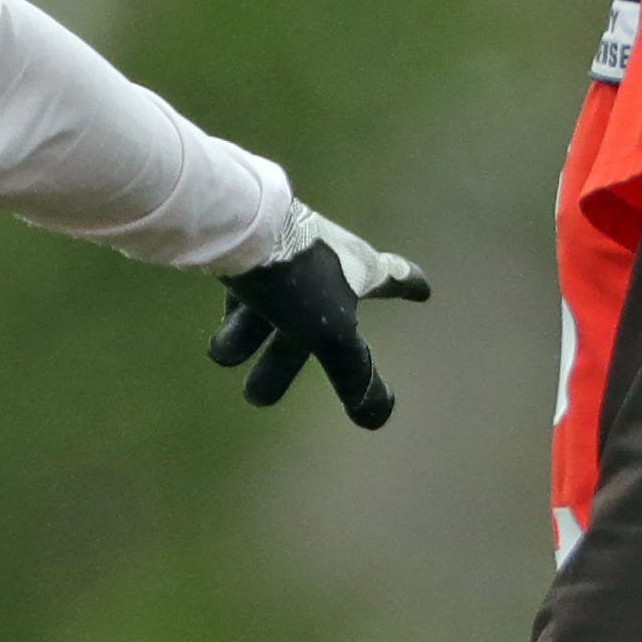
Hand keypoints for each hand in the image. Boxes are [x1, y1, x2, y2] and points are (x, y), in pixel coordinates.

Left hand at [210, 207, 429, 430]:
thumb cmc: (298, 273)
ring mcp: (283, 255)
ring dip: (244, 343)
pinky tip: (218, 339)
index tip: (424, 290)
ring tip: (222, 357)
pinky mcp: (246, 254)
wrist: (238, 224)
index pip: (393, 278)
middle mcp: (324, 260)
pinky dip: (233, 323)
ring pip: (270, 314)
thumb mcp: (332, 333)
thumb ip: (354, 373)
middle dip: (283, 363)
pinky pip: (243, 297)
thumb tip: (376, 418)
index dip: (408, 285)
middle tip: (257, 397)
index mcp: (357, 269)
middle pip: (312, 323)